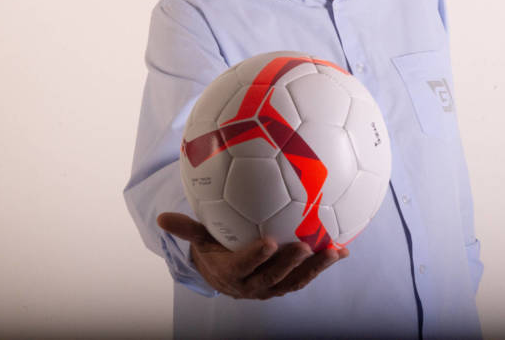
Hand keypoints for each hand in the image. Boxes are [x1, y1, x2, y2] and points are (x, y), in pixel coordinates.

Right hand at [156, 212, 348, 299]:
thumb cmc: (214, 249)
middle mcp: (254, 285)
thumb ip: (187, 229)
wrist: (226, 275)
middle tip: (304, 246)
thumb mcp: (201, 239)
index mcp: (232, 273)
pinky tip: (343, 250)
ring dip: (316, 267)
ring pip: (296, 281)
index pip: (244, 266)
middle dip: (290, 264)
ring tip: (334, 251)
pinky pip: (307, 276)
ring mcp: (273, 287)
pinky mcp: (287, 284)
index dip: (256, 257)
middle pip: (273, 276)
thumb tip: (162, 217)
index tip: (269, 242)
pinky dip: (323, 265)